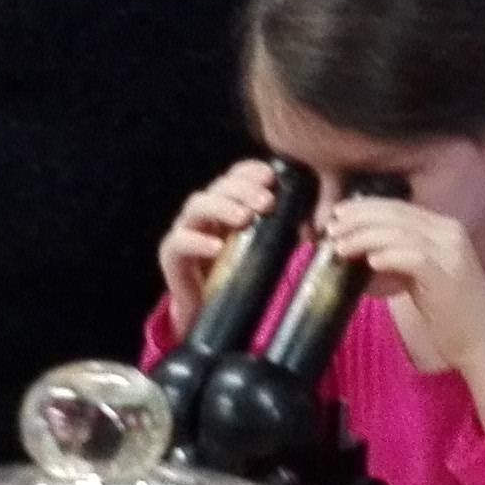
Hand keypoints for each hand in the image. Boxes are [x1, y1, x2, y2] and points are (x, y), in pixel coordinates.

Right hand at [160, 160, 285, 329]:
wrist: (209, 313)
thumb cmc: (238, 277)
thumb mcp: (262, 252)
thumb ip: (282, 236)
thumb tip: (313, 230)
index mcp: (225, 205)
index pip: (235, 176)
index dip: (250, 172)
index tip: (271, 177)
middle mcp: (204, 212)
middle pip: (219, 187)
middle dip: (243, 189)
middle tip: (267, 202)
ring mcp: (185, 230)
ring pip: (197, 206)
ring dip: (222, 207)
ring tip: (245, 218)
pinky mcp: (171, 255)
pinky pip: (180, 242)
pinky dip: (198, 242)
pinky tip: (218, 247)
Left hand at [318, 195, 484, 418]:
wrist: (483, 343)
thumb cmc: (450, 315)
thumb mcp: (421, 279)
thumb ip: (398, 261)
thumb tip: (361, 253)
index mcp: (444, 229)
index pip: (399, 208)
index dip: (365, 207)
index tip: (338, 214)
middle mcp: (450, 233)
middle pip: (397, 214)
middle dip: (359, 218)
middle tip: (331, 228)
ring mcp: (452, 252)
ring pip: (401, 232)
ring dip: (365, 237)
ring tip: (341, 247)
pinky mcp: (448, 274)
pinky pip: (414, 257)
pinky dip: (389, 255)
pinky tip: (371, 261)